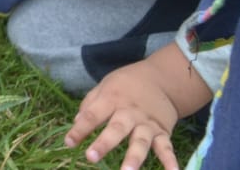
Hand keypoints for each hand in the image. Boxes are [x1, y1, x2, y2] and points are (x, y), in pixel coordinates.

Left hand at [63, 59, 185, 169]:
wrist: (160, 78)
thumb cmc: (125, 85)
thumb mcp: (104, 86)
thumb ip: (90, 103)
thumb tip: (77, 122)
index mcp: (111, 99)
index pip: (93, 115)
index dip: (80, 129)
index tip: (68, 143)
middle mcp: (130, 112)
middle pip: (116, 129)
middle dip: (104, 144)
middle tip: (91, 158)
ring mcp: (147, 123)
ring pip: (140, 141)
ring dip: (134, 158)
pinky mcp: (163, 131)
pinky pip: (166, 147)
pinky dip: (170, 160)